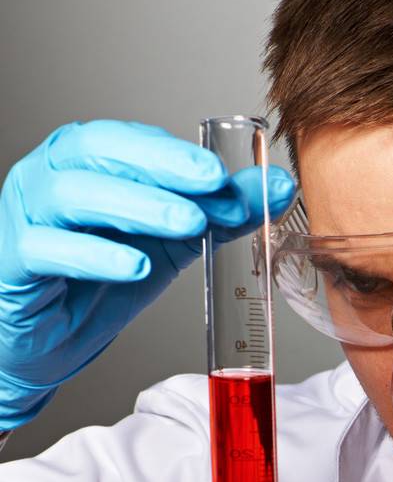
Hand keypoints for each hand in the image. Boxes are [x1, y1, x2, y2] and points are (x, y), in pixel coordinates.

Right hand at [0, 120, 294, 426]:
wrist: (48, 340)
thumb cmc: (99, 281)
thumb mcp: (169, 242)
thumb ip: (219, 213)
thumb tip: (276, 187)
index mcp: (86, 161)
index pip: (131, 140)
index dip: (179, 155)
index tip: (227, 176)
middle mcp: (50, 175)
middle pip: (99, 150)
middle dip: (161, 164)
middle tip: (213, 183)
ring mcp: (25, 216)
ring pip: (73, 194)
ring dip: (136, 204)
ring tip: (188, 223)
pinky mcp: (14, 262)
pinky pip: (46, 249)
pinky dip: (93, 255)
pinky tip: (134, 265)